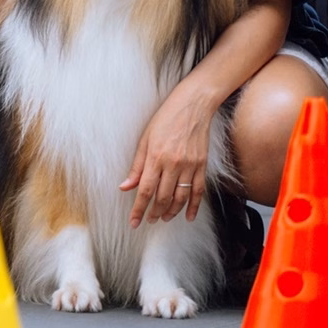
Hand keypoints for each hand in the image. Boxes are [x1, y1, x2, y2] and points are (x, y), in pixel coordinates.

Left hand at [121, 86, 214, 225]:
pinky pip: (199, 191)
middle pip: (162, 196)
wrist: (192, 106)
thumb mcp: (144, 139)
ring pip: (181, 197)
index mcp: (155, 157)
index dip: (139, 208)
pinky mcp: (202, 166)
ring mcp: (190, 166)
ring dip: (171, 211)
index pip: (145, 189)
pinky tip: (189, 216)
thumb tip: (125, 186)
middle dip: (154, 212)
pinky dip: (194, 206)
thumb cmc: (165, 119)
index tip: (134, 221)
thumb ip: (136, 165)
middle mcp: (173, 164)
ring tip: (163, 218)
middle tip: (148, 221)